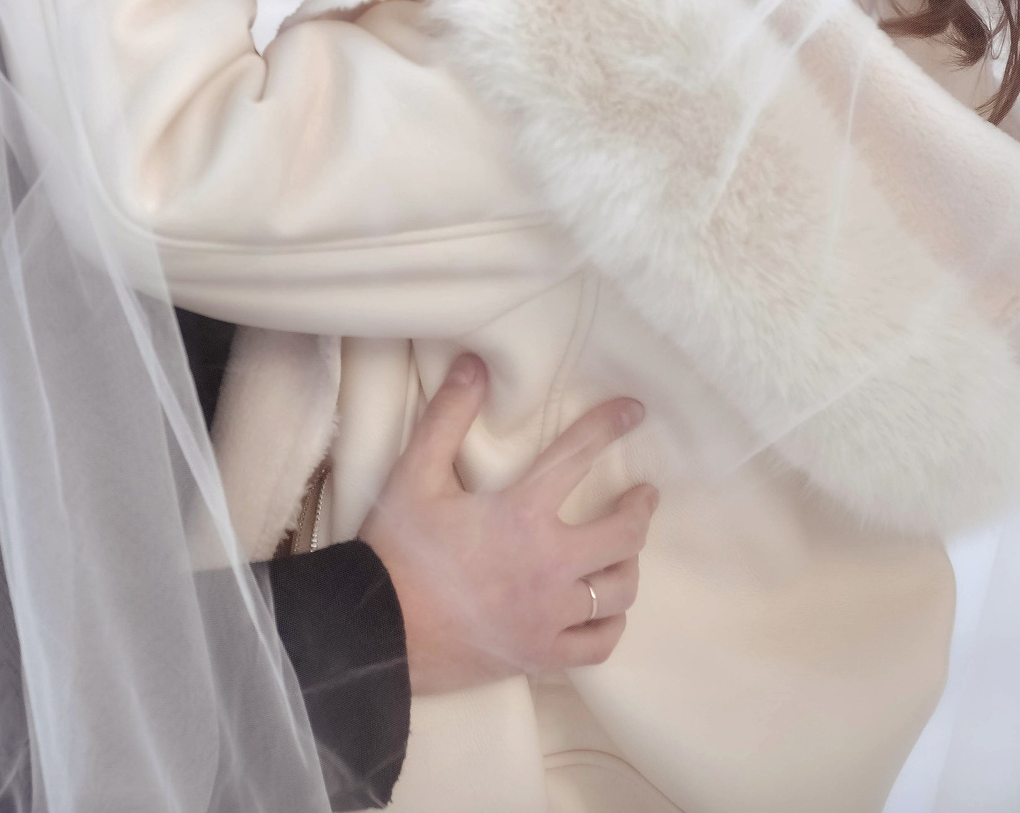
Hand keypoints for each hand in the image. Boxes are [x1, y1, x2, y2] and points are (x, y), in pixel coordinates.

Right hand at [358, 354, 657, 696]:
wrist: (377, 632)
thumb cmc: (396, 552)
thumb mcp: (414, 476)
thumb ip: (448, 417)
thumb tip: (474, 364)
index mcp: (522, 514)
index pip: (578, 456)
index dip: (608, 426)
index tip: (634, 411)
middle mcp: (549, 565)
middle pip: (624, 534)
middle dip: (641, 509)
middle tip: (643, 495)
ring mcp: (550, 616)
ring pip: (619, 592)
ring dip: (629, 566)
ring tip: (625, 552)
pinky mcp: (541, 654)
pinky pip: (600, 644)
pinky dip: (610, 624)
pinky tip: (605, 611)